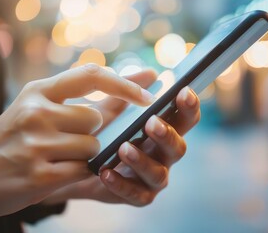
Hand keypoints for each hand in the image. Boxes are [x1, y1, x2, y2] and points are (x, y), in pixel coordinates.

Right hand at [0, 64, 154, 219]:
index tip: (147, 94)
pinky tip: (54, 173)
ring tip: (56, 158)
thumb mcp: (37, 109)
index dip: (125, 83)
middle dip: (93, 133)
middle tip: (69, 141)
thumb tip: (136, 82)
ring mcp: (36, 144)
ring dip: (84, 156)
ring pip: (92, 147)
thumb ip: (86, 99)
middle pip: (96, 119)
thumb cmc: (10, 140)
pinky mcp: (39, 176)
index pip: (91, 75)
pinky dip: (77, 173)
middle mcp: (36, 112)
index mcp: (37, 91)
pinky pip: (82, 171)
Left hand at [42, 70, 200, 205]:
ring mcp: (153, 177)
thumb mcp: (112, 109)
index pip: (185, 118)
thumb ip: (129, 91)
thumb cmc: (104, 132)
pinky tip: (105, 172)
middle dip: (166, 134)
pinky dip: (121, 184)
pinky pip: (135, 194)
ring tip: (123, 148)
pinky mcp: (138, 195)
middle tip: (150, 122)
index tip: (183, 92)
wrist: (78, 163)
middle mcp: (164, 154)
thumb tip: (151, 72)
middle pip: (178, 147)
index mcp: (164, 130)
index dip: (189, 106)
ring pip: (158, 174)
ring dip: (142, 161)